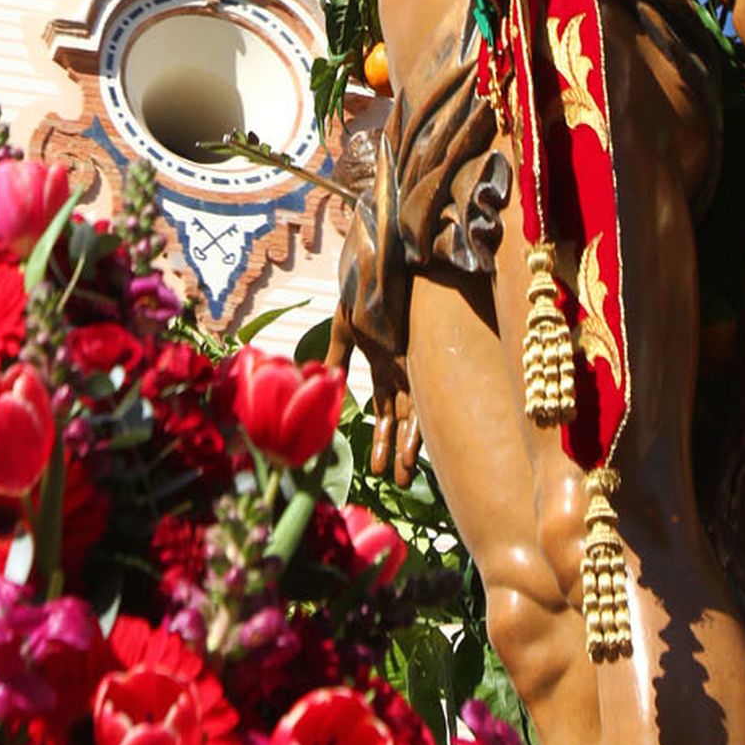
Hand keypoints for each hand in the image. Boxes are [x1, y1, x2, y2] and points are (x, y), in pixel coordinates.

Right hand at [326, 304, 420, 486]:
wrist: (378, 260)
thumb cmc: (360, 288)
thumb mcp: (344, 326)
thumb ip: (337, 356)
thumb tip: (324, 382)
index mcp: (382, 363)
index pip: (384, 412)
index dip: (382, 441)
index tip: (377, 472)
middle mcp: (401, 367)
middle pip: (403, 418)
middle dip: (400, 451)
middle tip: (400, 485)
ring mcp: (411, 361)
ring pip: (414, 412)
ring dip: (409, 446)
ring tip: (406, 478)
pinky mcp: (417, 352)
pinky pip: (420, 393)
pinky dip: (417, 422)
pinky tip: (415, 448)